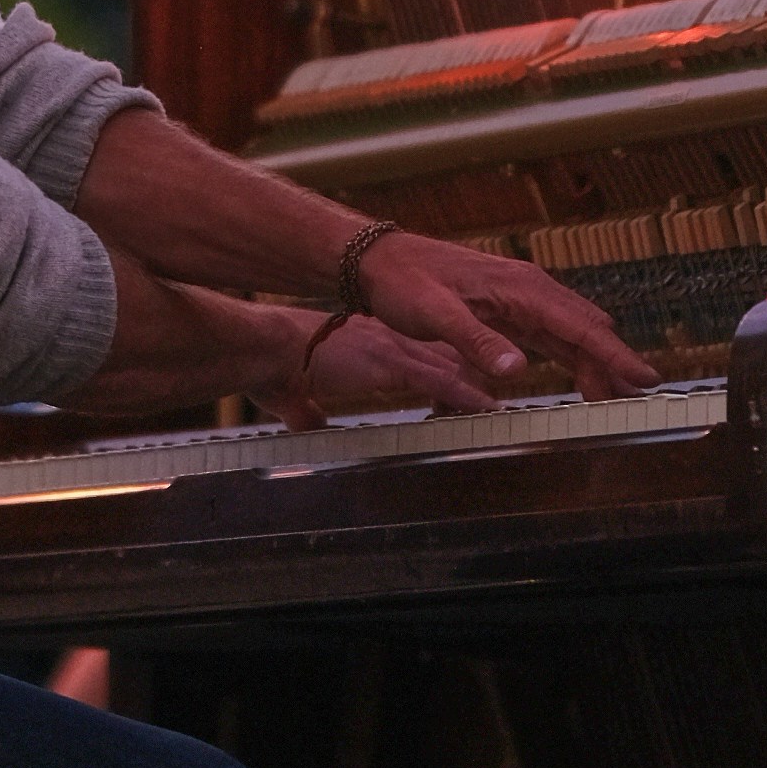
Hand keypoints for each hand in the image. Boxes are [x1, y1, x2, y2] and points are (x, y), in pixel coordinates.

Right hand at [262, 314, 500, 431]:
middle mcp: (384, 340)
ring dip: (475, 388)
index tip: (458, 381)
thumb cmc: (271, 368)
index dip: (439, 369)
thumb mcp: (294, 396)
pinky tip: (486, 405)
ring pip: (447, 368)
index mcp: (364, 344)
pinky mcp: (388, 364)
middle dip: (469, 376)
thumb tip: (308, 427)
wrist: (264, 348)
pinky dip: (464, 394)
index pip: (414, 354)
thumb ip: (307, 412)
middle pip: (440, 357)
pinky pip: (437, 380)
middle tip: (496, 395)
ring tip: (502, 405)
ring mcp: (389, 350)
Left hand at [357, 232, 657, 400]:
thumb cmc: (405, 282)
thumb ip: (477, 342)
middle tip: (637, 398)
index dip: (614, 354)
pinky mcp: (509, 310)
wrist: (380, 260)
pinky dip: (572, 357)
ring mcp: (521, 299)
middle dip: (614, 363)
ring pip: (572, 334)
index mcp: (521, 288)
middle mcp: (529, 290)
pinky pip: (552, 335)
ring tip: (617, 395)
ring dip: (596, 363)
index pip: (579, 326)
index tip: (644, 376)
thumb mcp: (436, 315)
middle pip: (586, 330)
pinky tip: (583, 377)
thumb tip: (517, 370)